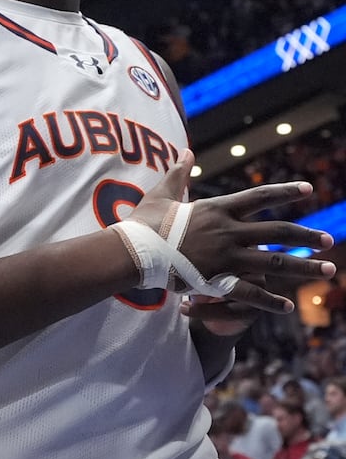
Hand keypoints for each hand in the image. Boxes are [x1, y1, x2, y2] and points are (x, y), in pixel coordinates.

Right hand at [130, 152, 333, 314]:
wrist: (132, 251)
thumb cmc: (144, 222)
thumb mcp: (162, 193)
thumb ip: (179, 173)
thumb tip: (186, 151)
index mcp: (217, 209)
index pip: (259, 197)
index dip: (285, 192)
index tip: (309, 190)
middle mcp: (227, 231)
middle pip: (276, 231)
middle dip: (305, 236)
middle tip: (327, 241)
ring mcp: (224, 256)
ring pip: (272, 261)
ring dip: (302, 267)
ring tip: (327, 271)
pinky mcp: (215, 279)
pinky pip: (249, 292)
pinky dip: (270, 301)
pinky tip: (287, 307)